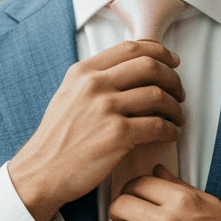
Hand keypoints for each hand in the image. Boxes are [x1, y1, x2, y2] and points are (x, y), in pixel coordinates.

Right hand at [7, 41, 186, 220]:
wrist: (42, 172)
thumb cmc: (56, 141)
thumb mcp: (68, 97)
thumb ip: (93, 81)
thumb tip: (125, 73)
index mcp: (84, 72)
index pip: (131, 48)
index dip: (159, 51)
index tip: (171, 60)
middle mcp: (95, 85)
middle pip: (150, 66)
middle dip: (173, 78)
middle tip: (179, 91)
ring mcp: (106, 109)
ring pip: (158, 95)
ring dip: (175, 107)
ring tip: (177, 116)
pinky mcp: (117, 135)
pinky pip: (157, 125)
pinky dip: (171, 130)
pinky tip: (171, 134)